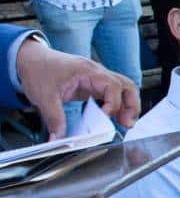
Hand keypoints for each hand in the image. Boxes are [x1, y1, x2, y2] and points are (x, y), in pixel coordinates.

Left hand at [16, 38, 138, 139]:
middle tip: (128, 123)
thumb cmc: (38, 70)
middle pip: (127, 85)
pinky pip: (113, 93)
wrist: (30, 59)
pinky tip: (115, 117)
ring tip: (126, 122)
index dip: (113, 104)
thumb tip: (58, 139)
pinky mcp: (94, 84)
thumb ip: (54, 119)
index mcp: (87, 71)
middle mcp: (97, 72)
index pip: (113, 87)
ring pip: (124, 88)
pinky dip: (118, 104)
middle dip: (131, 105)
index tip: (106, 118)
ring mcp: (97, 78)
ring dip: (128, 105)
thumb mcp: (44, 97)